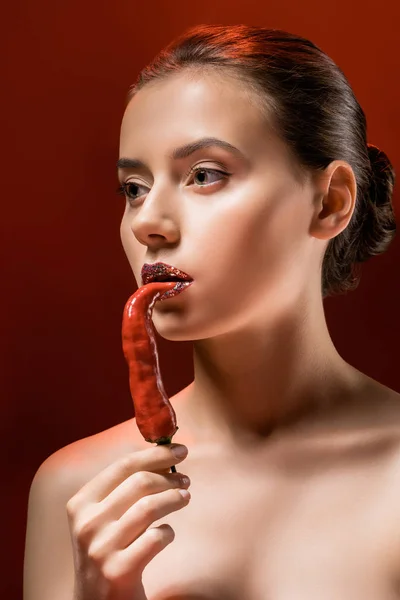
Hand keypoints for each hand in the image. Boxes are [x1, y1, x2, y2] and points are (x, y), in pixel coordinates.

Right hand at [66, 444, 190, 599]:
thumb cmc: (106, 551)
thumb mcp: (102, 518)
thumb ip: (124, 489)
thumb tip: (163, 457)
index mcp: (81, 503)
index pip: (123, 465)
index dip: (156, 454)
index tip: (180, 450)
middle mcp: (86, 523)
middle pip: (139, 482)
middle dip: (169, 477)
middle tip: (185, 480)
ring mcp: (101, 548)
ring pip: (150, 507)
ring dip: (174, 499)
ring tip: (185, 499)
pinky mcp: (118, 571)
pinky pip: (156, 538)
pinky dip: (168, 532)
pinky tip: (167, 534)